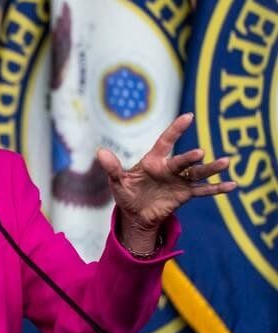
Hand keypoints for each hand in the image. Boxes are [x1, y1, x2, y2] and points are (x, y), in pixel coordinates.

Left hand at [96, 113, 235, 249]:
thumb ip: (112, 168)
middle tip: (200, 153)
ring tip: (226, 162)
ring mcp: (179, 181)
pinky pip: (203, 191)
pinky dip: (217, 189)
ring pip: (198, 173)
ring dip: (211, 169)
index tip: (188, 116)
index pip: (165, 142)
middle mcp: (169, 168)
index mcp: (153, 161)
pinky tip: (232, 185)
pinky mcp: (185, 195)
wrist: (135, 215)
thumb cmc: (127, 194)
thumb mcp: (117, 182)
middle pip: (183, 160)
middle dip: (191, 157)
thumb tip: (100, 152)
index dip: (175, 129)